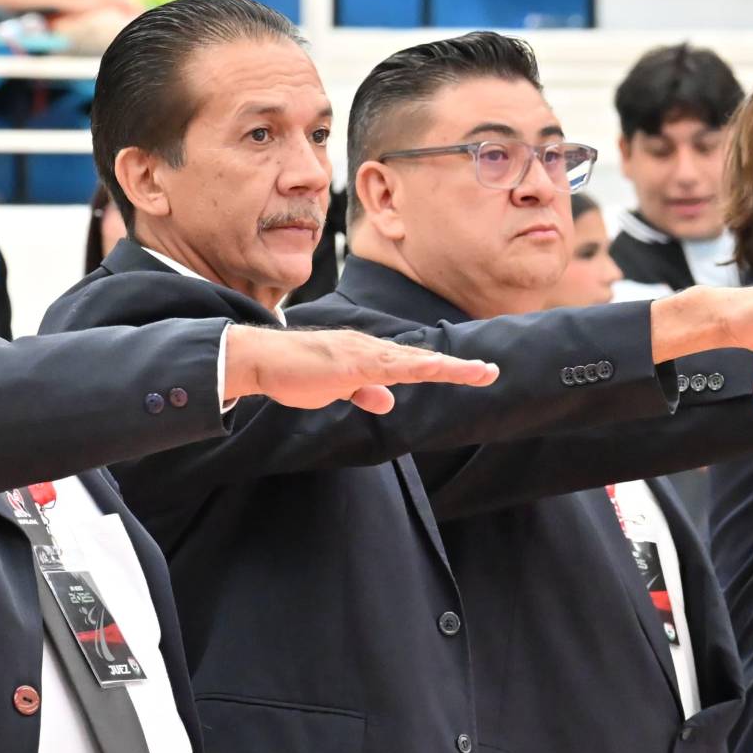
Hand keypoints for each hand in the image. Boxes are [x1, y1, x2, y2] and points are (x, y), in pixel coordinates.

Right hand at [224, 325, 498, 413]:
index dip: (446, 369)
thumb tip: (388, 402)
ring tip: (476, 372)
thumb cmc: (295, 373)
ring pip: (412, 362)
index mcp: (371, 357)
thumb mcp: (336, 389)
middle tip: (491, 372)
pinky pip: (387, 366)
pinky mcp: (349, 362)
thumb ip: (363, 392)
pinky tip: (433, 368)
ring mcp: (362, 353)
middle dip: (458, 368)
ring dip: (445, 367)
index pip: (415, 364)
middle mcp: (372, 350)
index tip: (476, 373)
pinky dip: (413, 367)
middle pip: (422, 360)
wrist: (261, 361)